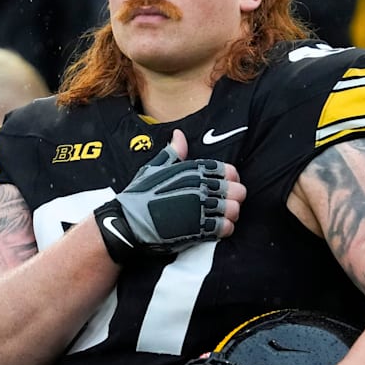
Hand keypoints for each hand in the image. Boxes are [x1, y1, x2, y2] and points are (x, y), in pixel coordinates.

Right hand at [94, 129, 245, 263]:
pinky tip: (217, 228)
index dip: (230, 178)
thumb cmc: (139, 195)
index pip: (227, 171)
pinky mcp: (199, 230)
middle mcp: (200, 188)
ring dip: (230, 214)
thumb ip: (173, 152)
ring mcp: (201, 210)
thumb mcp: (155, 168)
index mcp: (193, 171)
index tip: (227, 183)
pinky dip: (225, 228)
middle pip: (235, 191)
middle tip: (227, 201)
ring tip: (223, 216)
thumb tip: (179, 135)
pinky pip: (225, 228)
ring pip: (233, 210)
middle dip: (234, 197)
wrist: (129, 224)